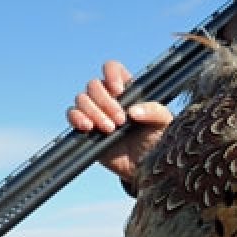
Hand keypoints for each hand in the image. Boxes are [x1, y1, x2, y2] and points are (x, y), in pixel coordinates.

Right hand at [67, 60, 172, 192]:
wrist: (145, 167)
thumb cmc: (158, 140)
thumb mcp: (164, 122)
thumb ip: (154, 111)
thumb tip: (133, 111)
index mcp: (128, 89)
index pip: (112, 68)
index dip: (111, 74)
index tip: (119, 90)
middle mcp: (109, 97)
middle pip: (94, 85)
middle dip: (105, 102)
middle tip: (120, 121)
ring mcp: (96, 112)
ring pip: (82, 99)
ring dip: (93, 112)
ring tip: (110, 129)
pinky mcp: (86, 128)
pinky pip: (72, 115)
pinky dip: (77, 118)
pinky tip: (89, 127)